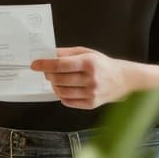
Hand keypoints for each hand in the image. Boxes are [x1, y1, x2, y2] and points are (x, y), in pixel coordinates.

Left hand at [31, 47, 158, 109]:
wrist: (123, 80)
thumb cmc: (103, 64)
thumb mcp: (87, 52)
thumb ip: (67, 53)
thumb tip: (48, 54)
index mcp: (89, 63)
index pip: (60, 64)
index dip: (45, 64)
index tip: (35, 64)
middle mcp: (90, 79)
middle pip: (59, 79)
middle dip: (48, 75)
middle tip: (47, 72)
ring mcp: (91, 93)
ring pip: (61, 91)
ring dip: (54, 86)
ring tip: (56, 80)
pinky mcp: (91, 104)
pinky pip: (68, 102)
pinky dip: (62, 96)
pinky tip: (65, 89)